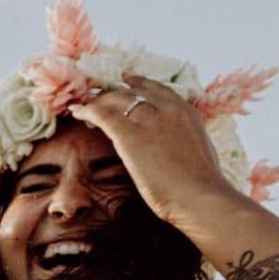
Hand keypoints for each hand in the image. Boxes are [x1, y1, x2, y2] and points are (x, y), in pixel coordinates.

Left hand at [67, 74, 241, 232]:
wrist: (200, 197)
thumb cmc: (200, 184)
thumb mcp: (197, 149)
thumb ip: (181, 138)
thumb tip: (171, 143)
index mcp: (186, 112)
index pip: (157, 89)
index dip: (138, 85)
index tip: (125, 82)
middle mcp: (168, 109)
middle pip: (133, 92)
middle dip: (113, 93)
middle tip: (96, 97)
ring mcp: (150, 120)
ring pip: (116, 99)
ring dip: (97, 101)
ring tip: (84, 107)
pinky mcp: (131, 136)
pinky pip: (103, 114)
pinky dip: (88, 111)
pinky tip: (78, 112)